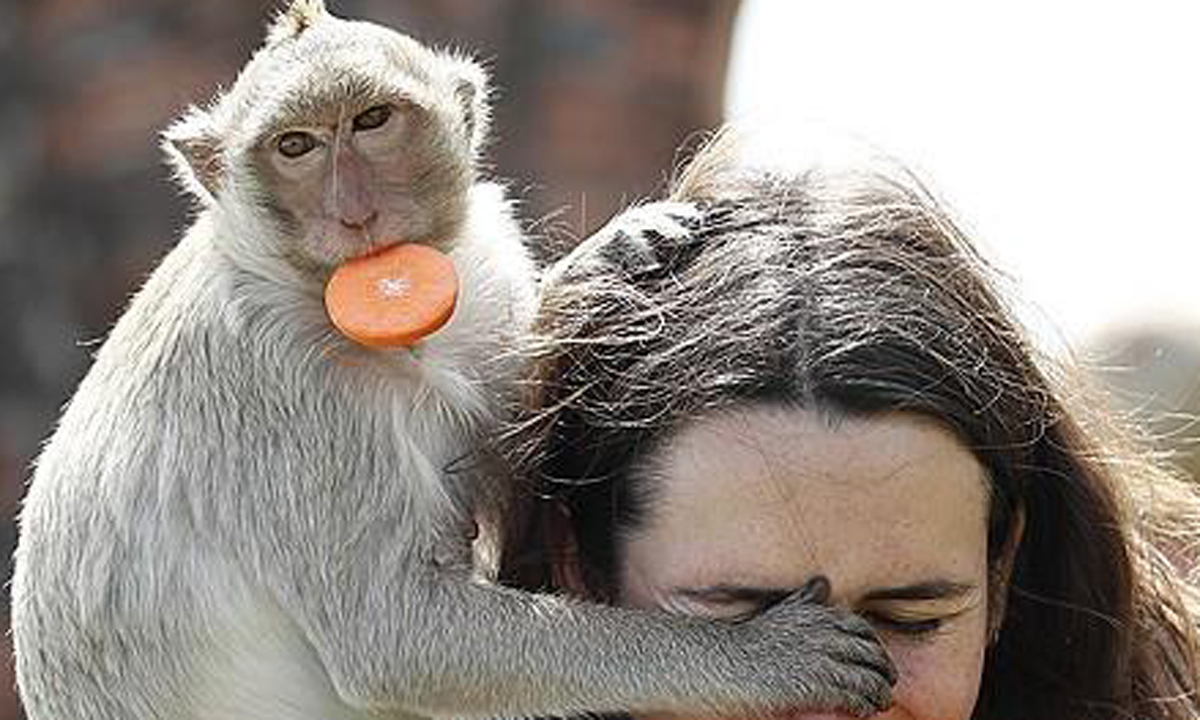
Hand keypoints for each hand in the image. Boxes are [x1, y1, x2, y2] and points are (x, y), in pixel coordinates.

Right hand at [730, 576, 895, 716]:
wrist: (722, 665)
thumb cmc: (748, 642)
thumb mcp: (779, 612)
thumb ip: (804, 600)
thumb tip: (822, 581)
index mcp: (816, 615)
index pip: (860, 628)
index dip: (874, 645)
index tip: (877, 660)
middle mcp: (822, 634)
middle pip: (869, 653)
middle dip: (883, 670)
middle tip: (886, 684)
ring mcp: (820, 660)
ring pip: (867, 677)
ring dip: (879, 692)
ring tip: (881, 702)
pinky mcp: (815, 687)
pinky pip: (853, 697)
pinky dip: (865, 705)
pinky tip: (865, 711)